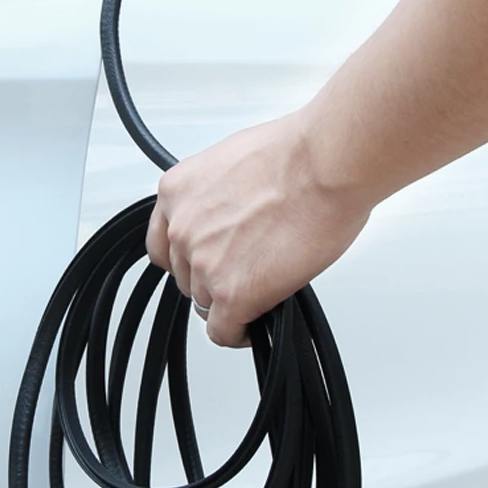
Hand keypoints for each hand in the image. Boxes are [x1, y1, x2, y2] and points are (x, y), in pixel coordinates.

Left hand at [146, 113, 371, 346]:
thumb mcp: (232, 164)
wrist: (324, 164)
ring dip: (229, 301)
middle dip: (211, 277)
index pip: (162, 244)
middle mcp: (182, 229)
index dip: (186, 258)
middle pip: (185, 276)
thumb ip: (216, 198)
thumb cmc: (296, 154)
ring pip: (204, 303)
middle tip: (244, 270)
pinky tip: (253, 325)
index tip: (203, 262)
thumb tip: (229, 217)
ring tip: (260, 290)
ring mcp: (204, 263)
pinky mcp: (233, 293)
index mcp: (176, 193)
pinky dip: (238, 333)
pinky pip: (223, 331)